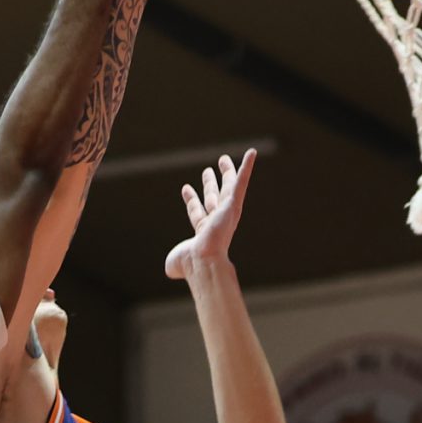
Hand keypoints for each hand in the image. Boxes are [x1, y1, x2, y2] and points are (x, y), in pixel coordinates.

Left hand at [165, 150, 255, 280]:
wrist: (203, 262)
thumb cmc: (190, 265)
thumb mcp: (175, 263)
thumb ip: (172, 264)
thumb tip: (169, 270)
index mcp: (205, 232)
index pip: (197, 212)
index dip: (191, 201)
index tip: (185, 188)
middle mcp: (218, 222)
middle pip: (214, 198)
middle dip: (210, 184)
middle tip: (208, 170)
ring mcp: (226, 213)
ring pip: (228, 188)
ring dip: (227, 173)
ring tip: (223, 158)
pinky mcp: (233, 204)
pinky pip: (241, 182)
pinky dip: (247, 167)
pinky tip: (252, 152)